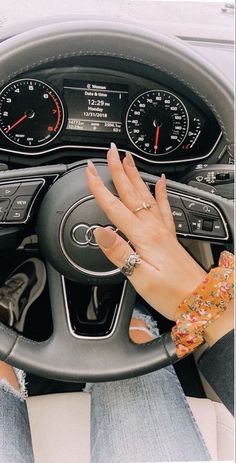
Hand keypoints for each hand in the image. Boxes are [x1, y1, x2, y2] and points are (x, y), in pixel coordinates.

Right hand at [86, 144, 205, 320]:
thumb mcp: (141, 279)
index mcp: (144, 238)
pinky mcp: (170, 236)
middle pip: (132, 194)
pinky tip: (160, 181)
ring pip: (146, 195)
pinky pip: (164, 206)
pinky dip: (161, 191)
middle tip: (110, 152)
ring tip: (128, 160)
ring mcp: (164, 230)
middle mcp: (155, 229)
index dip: (100, 188)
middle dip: (118, 171)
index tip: (89, 171)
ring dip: (135, 176)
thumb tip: (101, 232)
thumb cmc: (172, 294)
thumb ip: (120, 253)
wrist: (201, 300)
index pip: (115, 208)